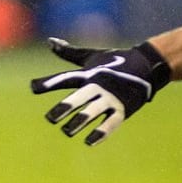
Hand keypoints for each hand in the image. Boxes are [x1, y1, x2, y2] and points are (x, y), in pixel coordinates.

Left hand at [29, 38, 170, 145]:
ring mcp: (112, 98)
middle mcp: (99, 86)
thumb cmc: (114, 61)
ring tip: (66, 131)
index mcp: (89, 74)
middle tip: (50, 118)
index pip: (65, 78)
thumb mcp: (91, 56)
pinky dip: (101, 133)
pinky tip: (88, 142)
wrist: (149, 66)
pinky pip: (111, 123)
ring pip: (94, 112)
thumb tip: (50, 41)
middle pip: (80, 97)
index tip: (33, 87)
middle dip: (66, 107)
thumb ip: (69, 53)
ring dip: (80, 122)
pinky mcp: (124, 109)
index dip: (49, 83)